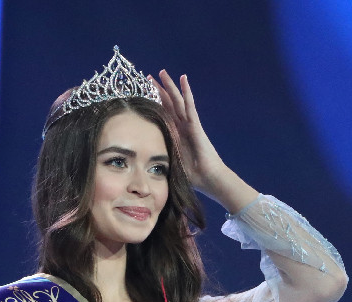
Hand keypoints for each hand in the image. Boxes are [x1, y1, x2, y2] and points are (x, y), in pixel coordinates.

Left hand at [149, 70, 223, 196]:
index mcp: (176, 136)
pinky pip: (190, 105)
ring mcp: (189, 124)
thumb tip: (145, 162)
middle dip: (159, 91)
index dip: (154, 104)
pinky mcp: (196, 125)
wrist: (208, 179)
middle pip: (169, 104)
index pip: (163, 115)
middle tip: (148, 77)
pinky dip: (186, 92)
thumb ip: (162, 158)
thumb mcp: (171, 165)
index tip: (143, 94)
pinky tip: (183, 78)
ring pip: (178, 101)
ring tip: (161, 72)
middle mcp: (182, 127)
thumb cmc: (193, 177)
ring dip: (170, 86)